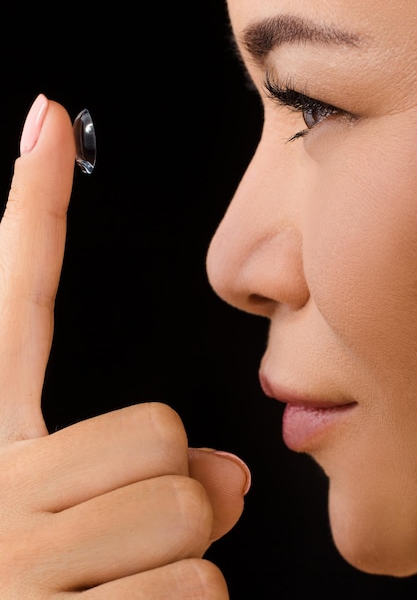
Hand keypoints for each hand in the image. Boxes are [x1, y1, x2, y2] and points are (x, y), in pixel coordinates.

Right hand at [0, 95, 249, 597]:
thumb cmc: (31, 591)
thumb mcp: (79, 520)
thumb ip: (153, 474)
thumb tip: (231, 474)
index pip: (18, 301)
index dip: (34, 209)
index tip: (48, 125)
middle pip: (162, 435)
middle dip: (175, 490)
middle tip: (128, 539)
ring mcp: (20, 554)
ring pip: (189, 510)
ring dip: (182, 557)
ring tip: (121, 583)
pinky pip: (192, 587)